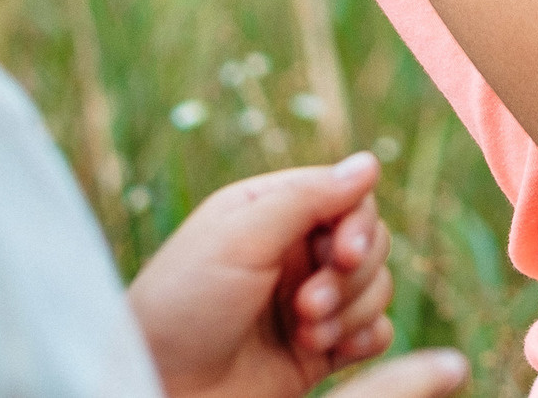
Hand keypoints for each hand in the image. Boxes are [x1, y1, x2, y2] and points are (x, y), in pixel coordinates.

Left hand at [128, 152, 460, 397]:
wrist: (160, 389)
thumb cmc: (183, 309)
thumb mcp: (239, 238)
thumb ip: (307, 198)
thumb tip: (370, 163)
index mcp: (271, 213)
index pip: (347, 197)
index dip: (357, 224)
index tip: (341, 254)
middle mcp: (294, 253)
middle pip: (371, 241)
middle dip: (349, 276)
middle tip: (306, 305)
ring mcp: (310, 302)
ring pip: (376, 287)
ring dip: (350, 311)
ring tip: (304, 334)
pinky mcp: (320, 349)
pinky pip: (374, 332)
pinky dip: (363, 337)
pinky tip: (326, 349)